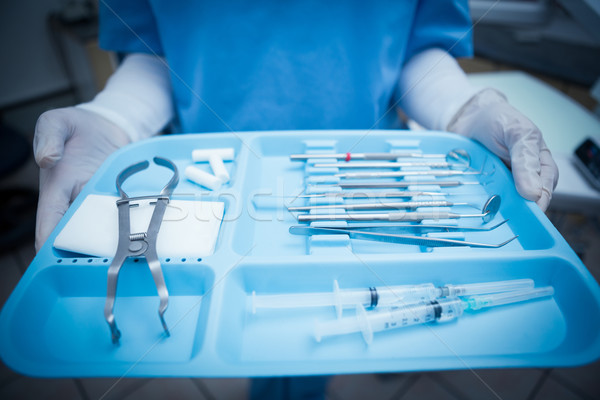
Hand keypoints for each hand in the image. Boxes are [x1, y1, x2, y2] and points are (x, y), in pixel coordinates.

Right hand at [33, 107, 130, 250]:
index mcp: (55, 188)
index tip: (56, 257)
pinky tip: (148, 233)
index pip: (49, 220)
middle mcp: (76, 202)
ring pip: (104, 231)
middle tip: (105, 260)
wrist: (107, 126)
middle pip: (78, 235)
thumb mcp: (57, 122)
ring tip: (130, 252)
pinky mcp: (118, 202)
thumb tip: (47, 158)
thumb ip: (49, 137)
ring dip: (114, 242)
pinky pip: (126, 217)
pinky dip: (134, 225)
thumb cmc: (77, 127)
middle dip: (86, 250)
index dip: (49, 241)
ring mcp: (98, 204)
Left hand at [448, 89, 557, 210]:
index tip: (525, 213)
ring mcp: (502, 184)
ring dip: (494, 207)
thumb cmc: (500, 120)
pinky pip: (483, 200)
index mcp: (542, 166)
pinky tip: (473, 203)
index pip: (544, 192)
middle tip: (501, 213)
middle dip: (513, 209)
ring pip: (503, 205)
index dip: (536, 205)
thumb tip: (533, 193)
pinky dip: (479, 202)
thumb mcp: (518, 134)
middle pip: (523, 203)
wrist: (471, 116)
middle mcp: (523, 179)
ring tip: (485, 209)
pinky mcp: (484, 186)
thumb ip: (526, 161)